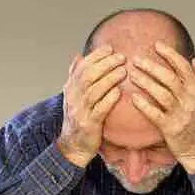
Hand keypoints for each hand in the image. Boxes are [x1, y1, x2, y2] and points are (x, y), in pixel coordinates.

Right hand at [57, 45, 126, 167]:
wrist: (73, 146)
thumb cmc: (78, 118)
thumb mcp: (73, 96)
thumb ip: (76, 76)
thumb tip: (78, 56)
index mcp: (70, 88)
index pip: (82, 66)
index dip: (96, 56)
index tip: (110, 48)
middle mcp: (73, 98)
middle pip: (88, 76)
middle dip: (105, 64)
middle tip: (121, 58)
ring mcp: (80, 112)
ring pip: (94, 91)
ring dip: (109, 79)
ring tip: (123, 71)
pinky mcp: (89, 125)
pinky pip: (99, 110)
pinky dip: (109, 99)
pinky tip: (119, 92)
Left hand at [130, 41, 194, 173]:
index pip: (184, 67)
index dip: (170, 54)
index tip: (156, 45)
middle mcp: (190, 100)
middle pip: (170, 78)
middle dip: (152, 67)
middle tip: (136, 60)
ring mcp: (181, 115)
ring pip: (162, 94)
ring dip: (145, 83)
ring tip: (132, 75)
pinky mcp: (171, 128)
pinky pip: (155, 114)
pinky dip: (144, 105)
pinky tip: (133, 98)